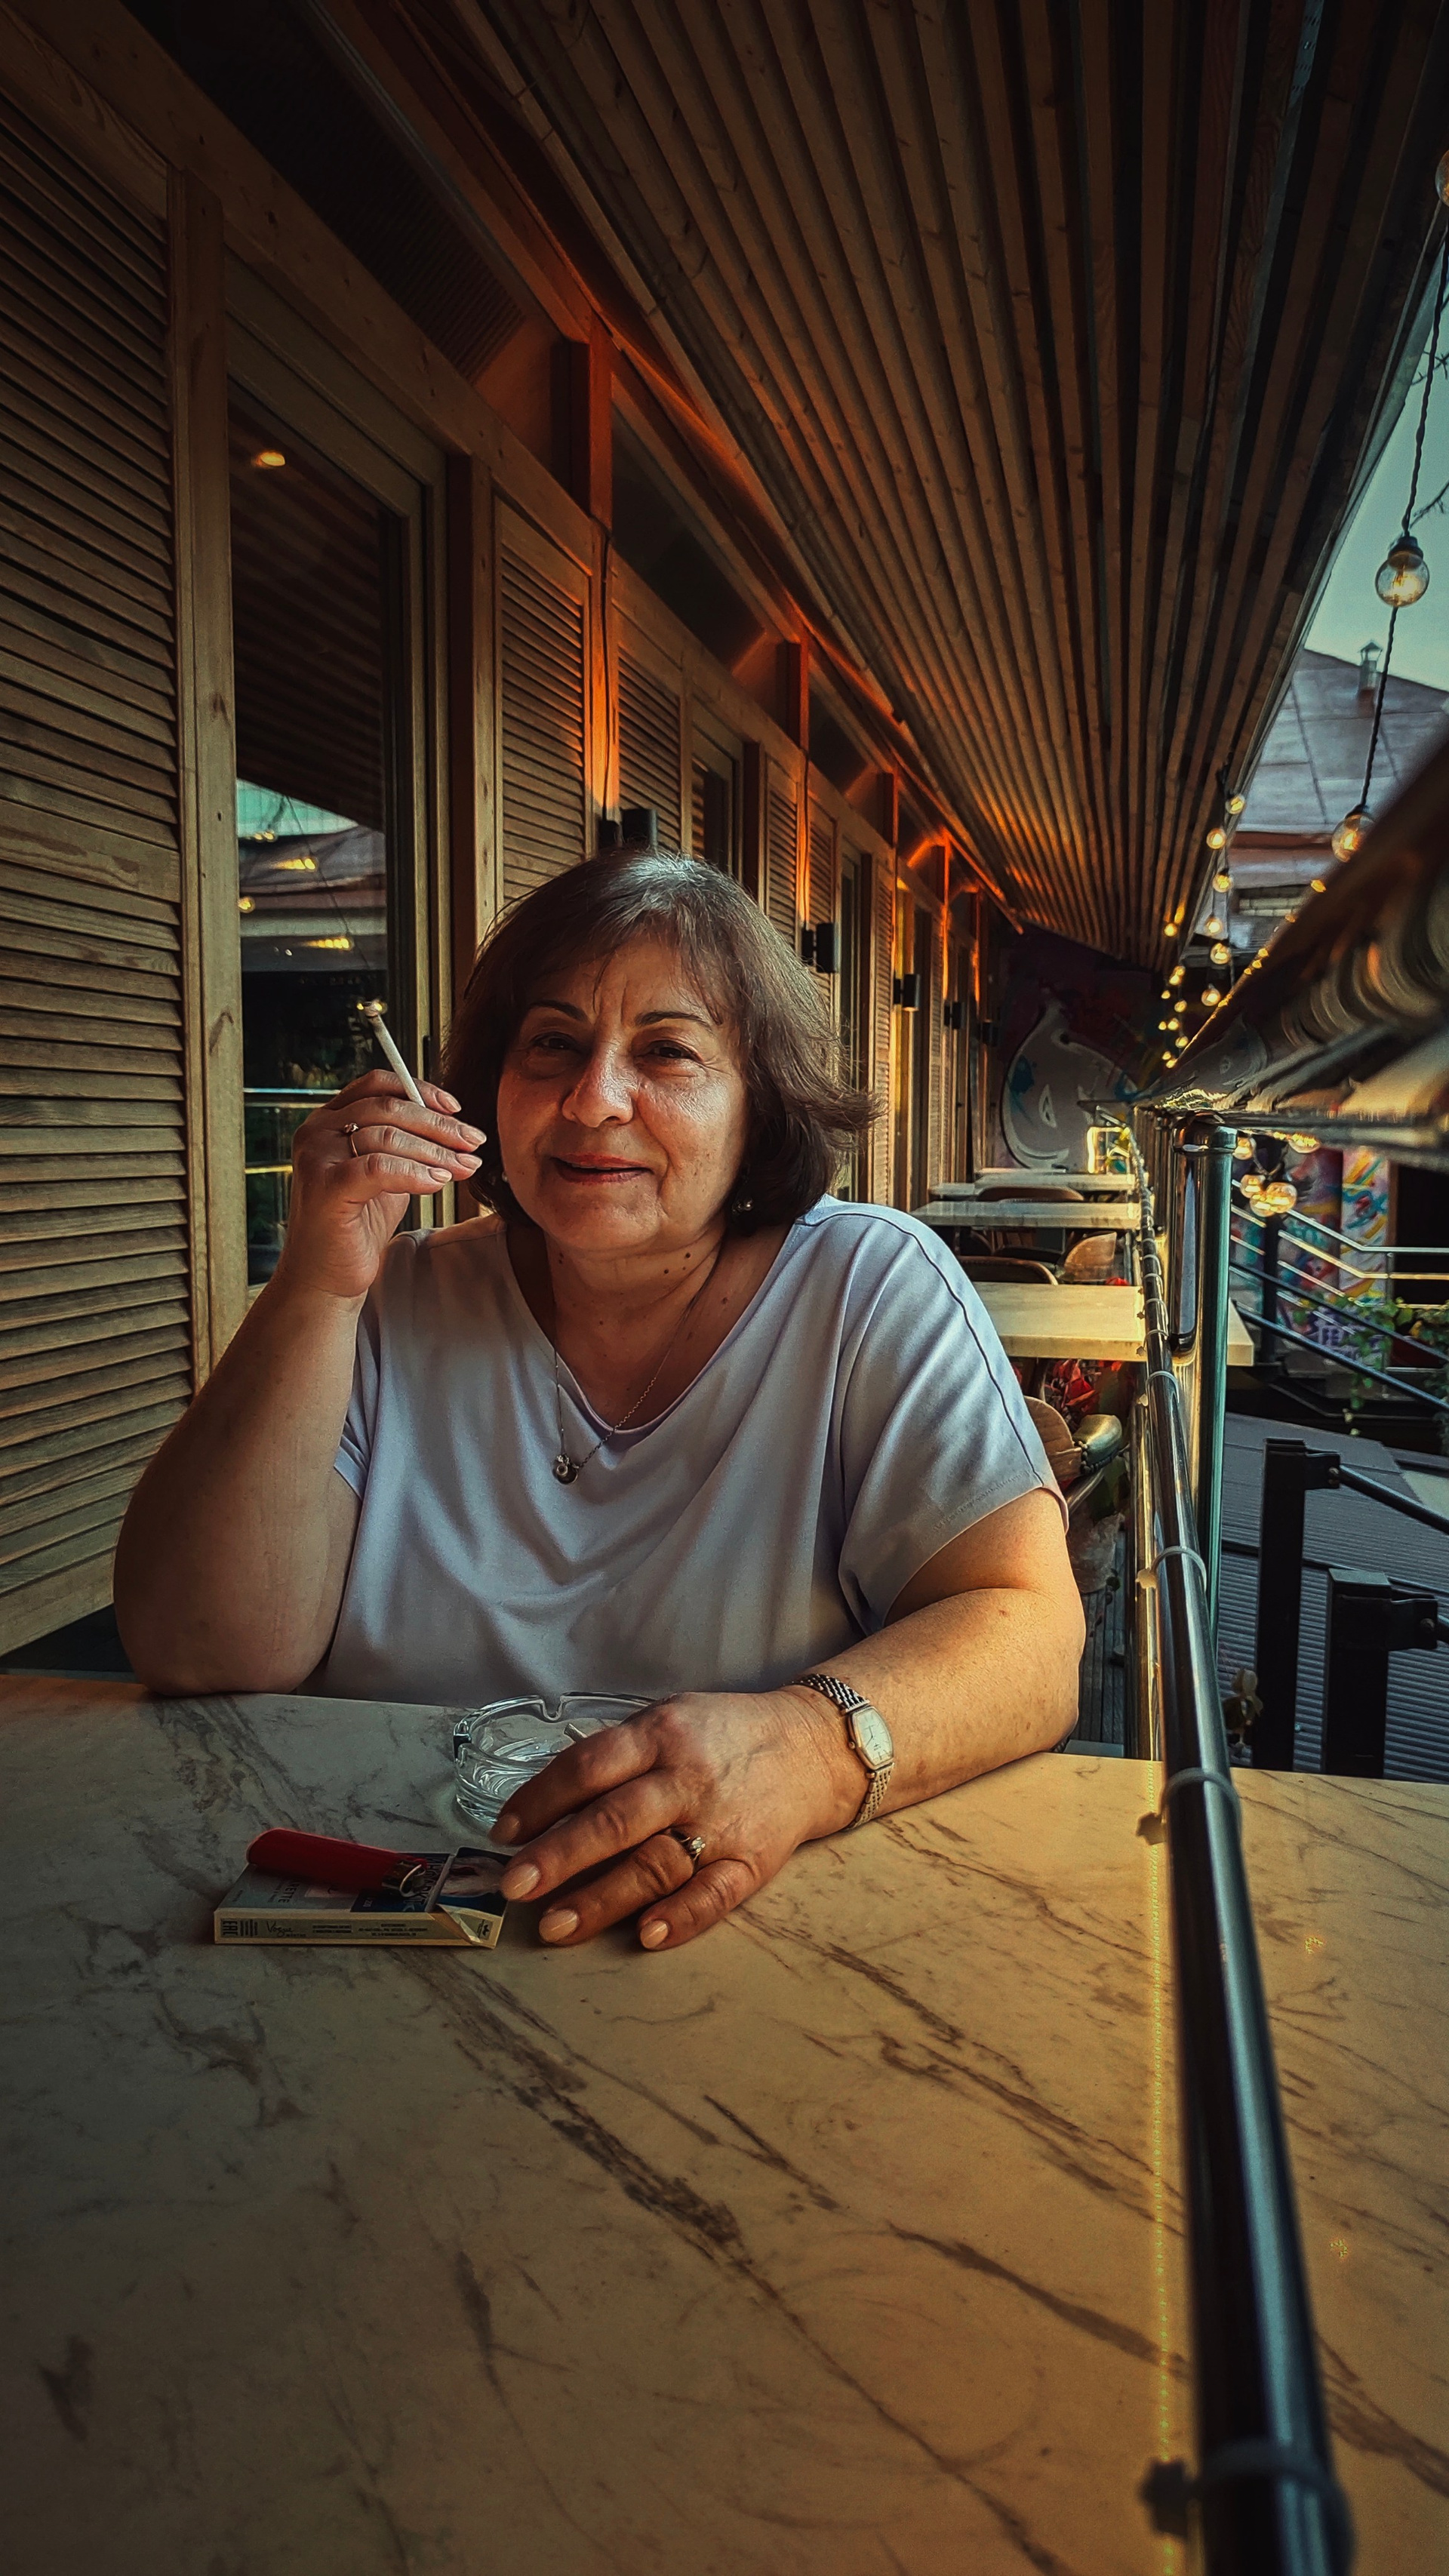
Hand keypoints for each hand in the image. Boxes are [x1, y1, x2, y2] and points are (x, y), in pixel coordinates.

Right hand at [276, 1071, 484, 1301]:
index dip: (421, 1090)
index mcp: (329, 1119)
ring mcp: (317, 1157)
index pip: (378, 1084)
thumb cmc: (356, 1225)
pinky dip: (415, 1173)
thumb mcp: (385, 1174)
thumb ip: (405, 1144)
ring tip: (464, 1166)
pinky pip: (379, 1168)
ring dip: (435, 1151)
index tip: (457, 1109)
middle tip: (474, 1142)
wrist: (326, 1276)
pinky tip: (438, 1181)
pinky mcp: (325, 1187)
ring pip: (387, 1137)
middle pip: (388, 1109)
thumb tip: (455, 1126)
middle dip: (439, 1126)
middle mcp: (317, 1131)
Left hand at [492, 1689, 862, 1950]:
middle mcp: (687, 1779)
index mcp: (660, 1735)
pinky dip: (682, 1917)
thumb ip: (615, 1756)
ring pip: (656, 1864)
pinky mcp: (753, 1861)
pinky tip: (647, 1937)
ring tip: (556, 1926)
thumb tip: (545, 1802)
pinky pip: (715, 1894)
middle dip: (560, 1855)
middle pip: (615, 1819)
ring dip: (603, 1898)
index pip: (589, 1766)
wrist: (813, 1748)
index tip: (504, 1832)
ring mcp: (721, 1823)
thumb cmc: (721, 1736)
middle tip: (515, 1886)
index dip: (541, 1798)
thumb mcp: (668, 1720)